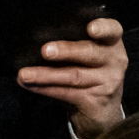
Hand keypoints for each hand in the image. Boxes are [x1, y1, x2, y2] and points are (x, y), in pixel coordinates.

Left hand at [17, 17, 127, 138]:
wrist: (102, 109)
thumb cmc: (88, 71)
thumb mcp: (86, 54)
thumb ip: (71, 42)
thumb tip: (34, 39)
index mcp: (111, 43)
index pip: (113, 30)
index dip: (103, 28)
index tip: (91, 28)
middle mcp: (114, 61)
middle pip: (89, 53)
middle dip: (66, 51)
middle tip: (45, 51)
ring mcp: (108, 82)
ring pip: (73, 76)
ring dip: (45, 74)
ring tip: (25, 74)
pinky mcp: (96, 101)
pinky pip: (66, 93)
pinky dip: (45, 88)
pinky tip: (30, 85)